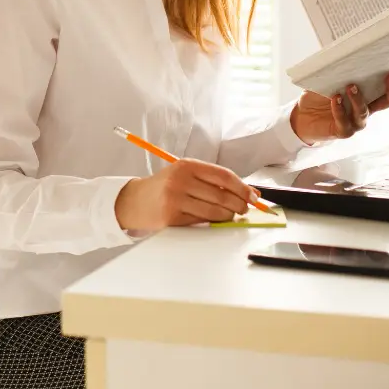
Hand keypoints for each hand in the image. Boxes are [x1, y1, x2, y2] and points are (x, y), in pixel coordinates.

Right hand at [114, 158, 259, 231]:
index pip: (223, 176)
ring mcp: (175, 199)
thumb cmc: (165, 187)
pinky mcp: (171, 217)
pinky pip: (201, 222)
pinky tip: (212, 220)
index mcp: (186, 165)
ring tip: (229, 215)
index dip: (242, 187)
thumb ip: (212, 181)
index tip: (253, 196)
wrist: (134, 200)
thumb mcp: (185, 175)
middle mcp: (180, 180)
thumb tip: (246, 192)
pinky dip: (212, 222)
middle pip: (221, 196)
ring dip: (228, 216)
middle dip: (239, 205)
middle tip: (244, 209)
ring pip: (215, 212)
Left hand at [290, 71, 388, 143]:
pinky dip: (340, 110)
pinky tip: (335, 99)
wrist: (302, 116)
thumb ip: (342, 69)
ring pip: (365, 113)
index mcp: (369, 95)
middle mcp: (367, 109)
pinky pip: (345, 123)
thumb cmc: (319, 95)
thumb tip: (347, 49)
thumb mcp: (331, 78)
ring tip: (350, 86)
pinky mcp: (342, 131)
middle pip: (388, 102)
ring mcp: (356, 122)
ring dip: (359, 99)